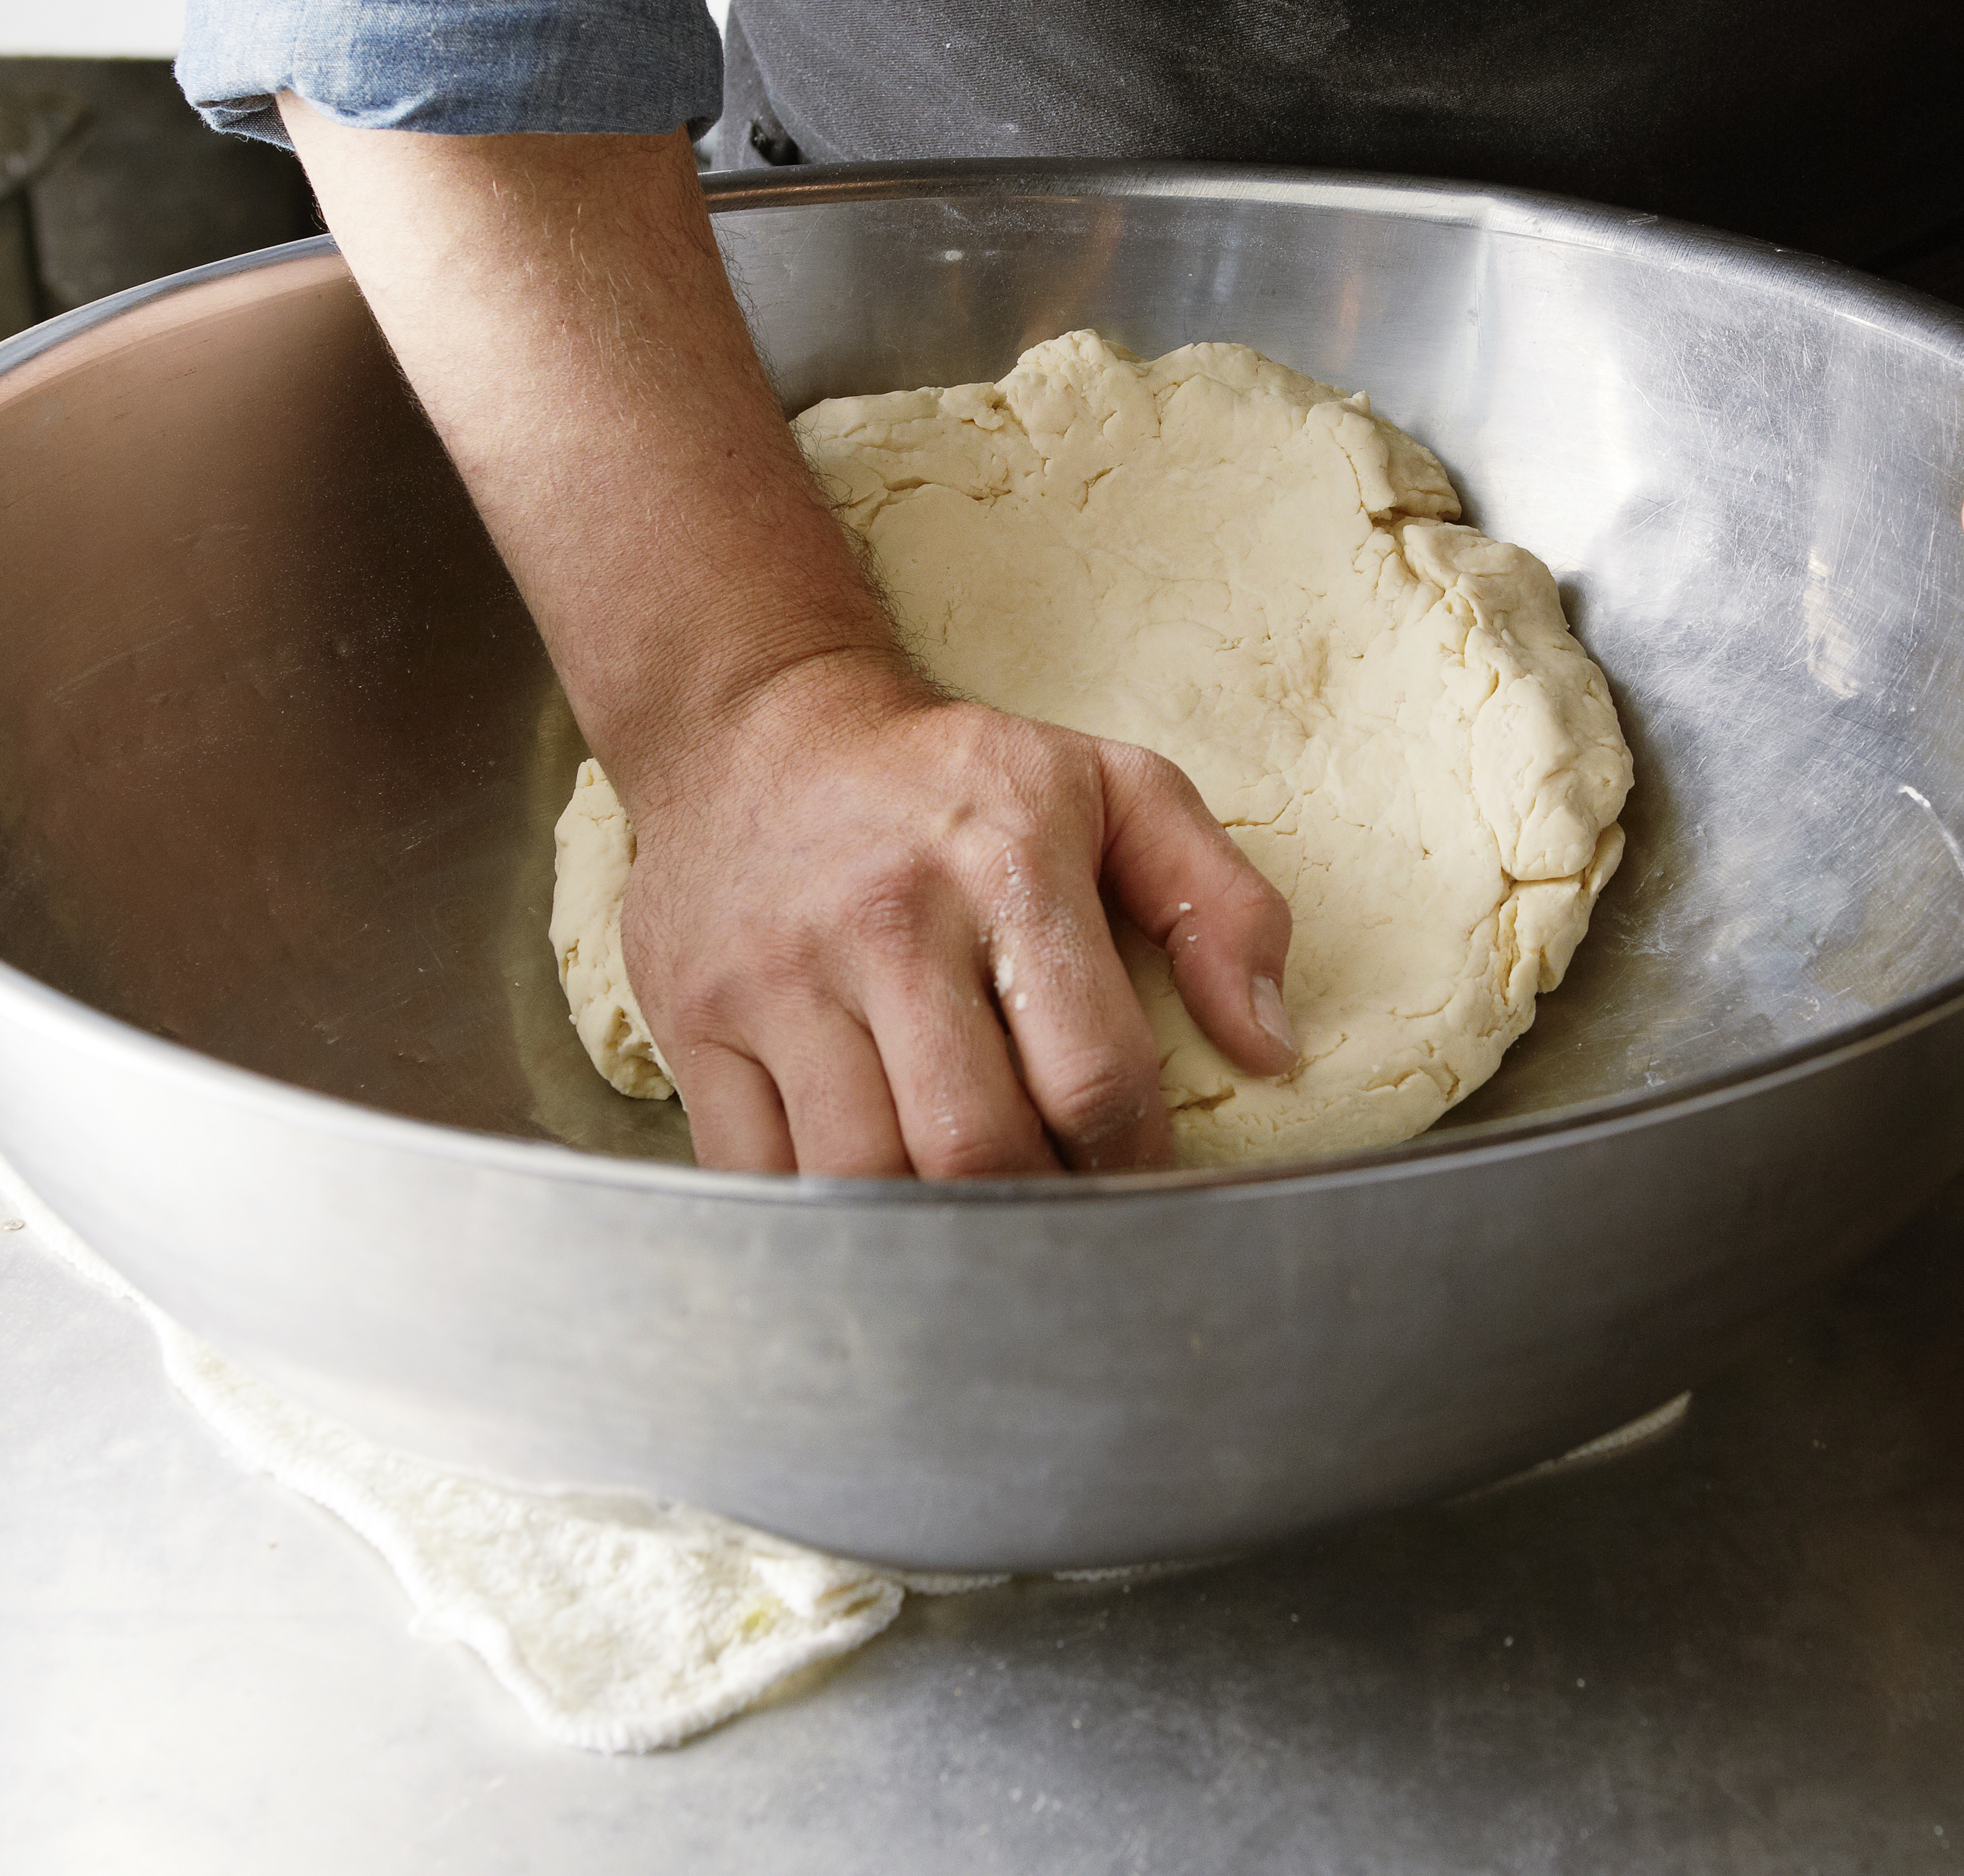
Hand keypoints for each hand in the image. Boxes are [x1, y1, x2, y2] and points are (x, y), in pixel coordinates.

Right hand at [611, 650, 1300, 1175]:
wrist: (755, 726)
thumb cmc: (957, 780)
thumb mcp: (1115, 789)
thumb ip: (1218, 904)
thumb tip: (1270, 1045)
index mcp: (1007, 862)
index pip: (1092, 1072)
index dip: (1132, 1161)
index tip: (1137, 1178)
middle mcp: (886, 921)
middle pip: (973, 1147)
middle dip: (1034, 1213)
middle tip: (1058, 1219)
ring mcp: (776, 979)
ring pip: (863, 1180)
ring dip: (932, 1236)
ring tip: (973, 1225)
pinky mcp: (693, 1024)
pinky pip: (761, 1177)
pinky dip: (824, 1223)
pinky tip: (875, 1211)